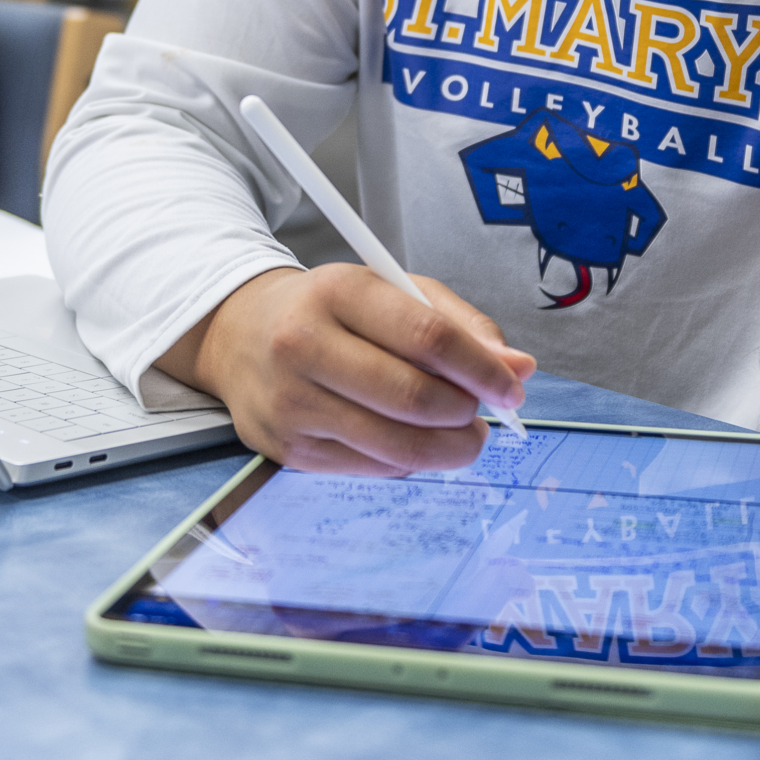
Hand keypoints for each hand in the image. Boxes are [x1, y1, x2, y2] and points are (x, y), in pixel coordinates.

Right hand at [156, 265, 534, 474]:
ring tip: (462, 435)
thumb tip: (519, 368)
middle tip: (481, 413)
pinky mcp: (287, 448)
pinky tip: (411, 441)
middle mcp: (304, 344)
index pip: (429, 337)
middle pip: (414, 398)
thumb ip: (460, 325)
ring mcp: (291, 402)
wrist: (240, 335)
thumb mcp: (392, 292)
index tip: (512, 386)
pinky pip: (372, 468)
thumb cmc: (331, 311)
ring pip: (396, 445)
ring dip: (447, 448)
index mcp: (338, 291)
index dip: (483, 369)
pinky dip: (408, 461)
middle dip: (466, 414)